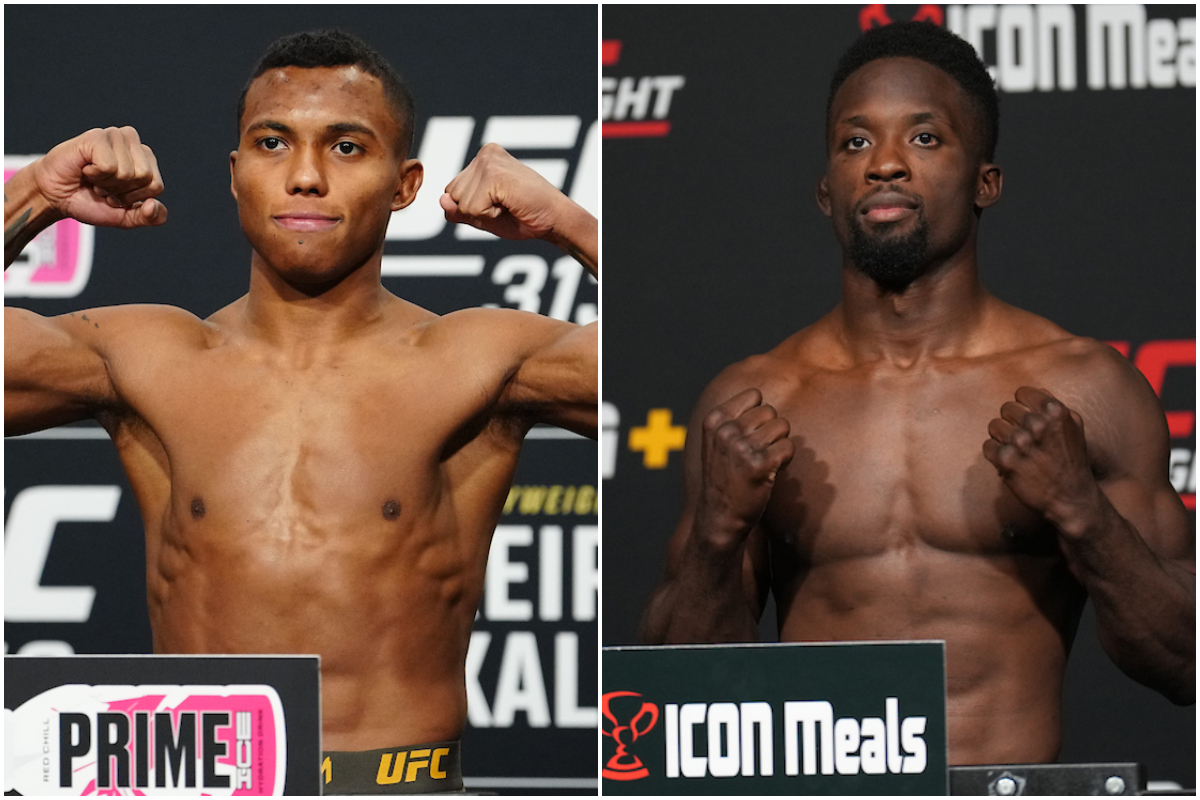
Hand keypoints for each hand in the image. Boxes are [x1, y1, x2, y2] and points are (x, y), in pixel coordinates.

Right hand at [30, 127, 166, 227]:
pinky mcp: (97, 136)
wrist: (56, 197)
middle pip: (145, 178)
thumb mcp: (125, 217)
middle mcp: (133, 142)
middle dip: (122, 191)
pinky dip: (95, 175)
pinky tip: (85, 168)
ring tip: (93, 177)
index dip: (133, 198)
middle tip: (102, 185)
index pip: (156, 186)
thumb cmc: (90, 201)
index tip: (115, 195)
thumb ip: (149, 217)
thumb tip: (152, 205)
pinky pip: (109, 166)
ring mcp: (115, 136)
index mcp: (146, 159)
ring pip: (128, 172)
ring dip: (106, 184)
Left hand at [439, 143, 563, 240]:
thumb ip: (460, 210)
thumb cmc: (524, 216)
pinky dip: (490, 216)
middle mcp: (485, 154)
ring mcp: (489, 161)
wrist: (555, 220)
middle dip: (476, 210)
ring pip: (460, 202)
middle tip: (507, 205)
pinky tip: (510, 205)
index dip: (474, 208)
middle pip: (453, 195)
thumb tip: (442, 201)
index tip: (501, 203)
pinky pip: (472, 208)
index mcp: (484, 158)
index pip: (453, 191)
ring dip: (484, 213)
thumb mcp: (484, 216)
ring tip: (509, 204)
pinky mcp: (493, 174)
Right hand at [697, 388, 794, 539]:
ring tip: (765, 461)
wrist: (719, 516)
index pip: (754, 395)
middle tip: (760, 451)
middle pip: (770, 411)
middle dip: (771, 430)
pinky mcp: (760, 465)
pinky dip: (786, 459)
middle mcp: (726, 430)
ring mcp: (741, 447)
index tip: (750, 435)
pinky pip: (789, 447)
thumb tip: (758, 394)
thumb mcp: (716, 441)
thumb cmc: (724, 476)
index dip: (759, 415)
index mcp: (714, 420)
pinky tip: (771, 472)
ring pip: (782, 426)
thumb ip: (732, 417)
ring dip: (779, 444)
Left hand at [983, 386, 1099, 531]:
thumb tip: (1033, 391)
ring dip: (1003, 439)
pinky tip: (1012, 462)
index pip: (1021, 393)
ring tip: (1020, 451)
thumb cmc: (1071, 460)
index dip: (1024, 407)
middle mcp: (1037, 424)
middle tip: (1026, 440)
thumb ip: (1053, 406)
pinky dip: (997, 455)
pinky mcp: (1006, 460)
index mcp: (1054, 410)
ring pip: (994, 426)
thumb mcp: (1072, 427)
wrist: (1070, 497)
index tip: (1030, 420)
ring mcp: (1020, 442)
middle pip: (1006, 409)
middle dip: (1013, 423)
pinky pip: (988, 446)